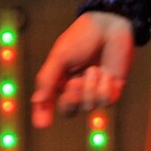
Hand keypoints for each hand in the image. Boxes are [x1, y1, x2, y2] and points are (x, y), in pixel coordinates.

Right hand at [31, 10, 134, 127]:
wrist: (109, 25)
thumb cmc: (81, 37)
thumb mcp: (59, 57)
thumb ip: (47, 80)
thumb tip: (37, 102)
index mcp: (59, 79)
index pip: (48, 102)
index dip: (43, 114)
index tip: (42, 125)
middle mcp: (76, 88)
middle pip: (70, 110)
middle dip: (73, 99)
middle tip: (75, 82)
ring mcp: (95, 89)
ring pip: (90, 106)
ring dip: (91, 89)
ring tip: (94, 70)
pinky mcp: (113, 89)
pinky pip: (106, 102)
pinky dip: (105, 89)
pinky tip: (106, 73)